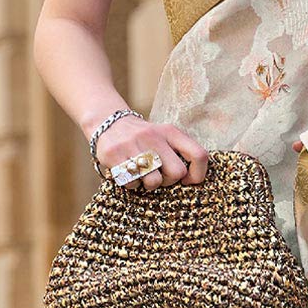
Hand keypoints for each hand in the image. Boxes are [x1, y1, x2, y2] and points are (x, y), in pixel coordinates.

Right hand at [91, 113, 210, 188]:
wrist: (109, 123)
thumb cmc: (144, 138)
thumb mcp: (164, 136)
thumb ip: (180, 152)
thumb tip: (192, 179)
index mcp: (170, 132)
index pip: (198, 154)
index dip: (198, 174)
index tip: (188, 180)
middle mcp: (153, 137)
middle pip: (177, 173)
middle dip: (169, 181)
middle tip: (160, 176)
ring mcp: (132, 146)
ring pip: (154, 182)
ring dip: (148, 184)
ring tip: (142, 174)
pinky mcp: (114, 155)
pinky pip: (131, 183)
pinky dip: (131, 184)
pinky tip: (128, 171)